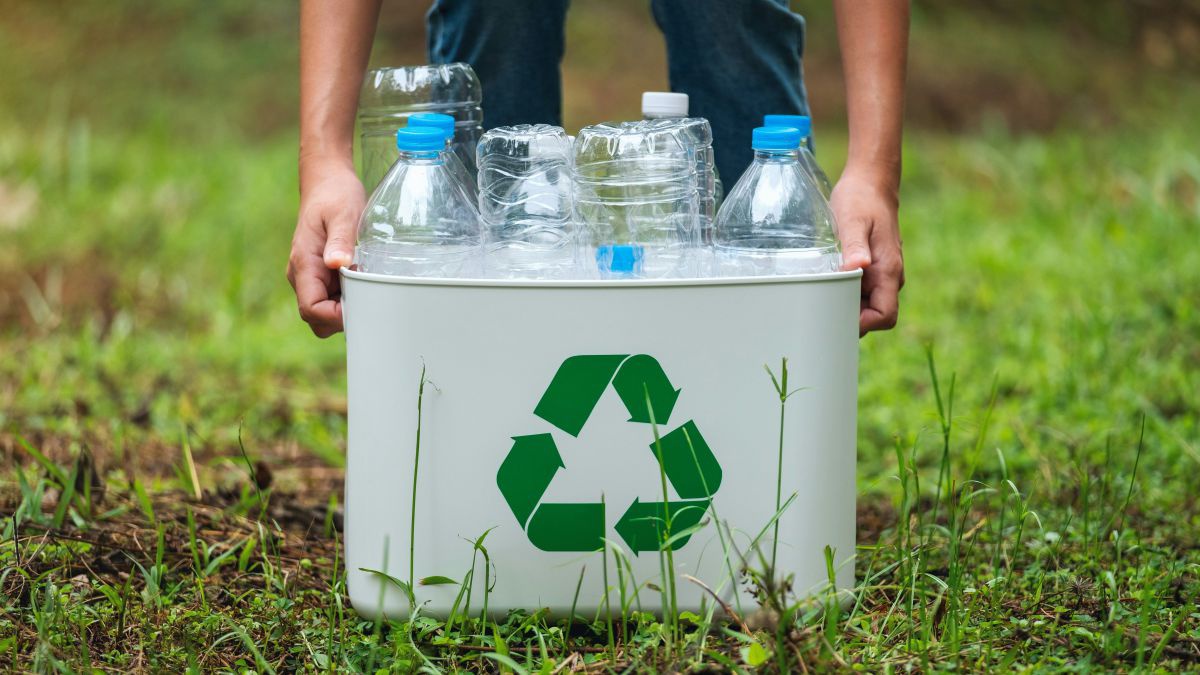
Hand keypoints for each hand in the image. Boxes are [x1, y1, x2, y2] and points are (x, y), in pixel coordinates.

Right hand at [287, 159, 365, 336]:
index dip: (336, 317)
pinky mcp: (320, 274)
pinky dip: (347, 298)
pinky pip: (331, 299)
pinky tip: (363, 280)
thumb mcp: (343, 214)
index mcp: (304, 264)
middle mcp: (302, 275)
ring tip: (366, 285)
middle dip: (341, 318)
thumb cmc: (335, 196)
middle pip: (316, 319)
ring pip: (324, 312)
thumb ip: (340, 240)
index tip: (361, 303)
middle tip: (368, 297)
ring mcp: (310, 276)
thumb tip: (337, 264)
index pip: (311, 309)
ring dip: (345, 308)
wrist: (327, 182)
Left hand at [830, 168, 903, 335]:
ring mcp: (881, 275)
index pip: (885, 316)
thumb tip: (857, 267)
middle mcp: (889, 277)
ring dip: (845, 305)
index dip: (864, 324)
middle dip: (850, 319)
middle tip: (819, 311)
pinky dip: (845, 293)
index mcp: (888, 270)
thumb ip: (855, 246)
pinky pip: (860, 292)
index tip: (837, 316)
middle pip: (874, 316)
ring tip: (819, 297)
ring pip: (866, 306)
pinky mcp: (872, 270)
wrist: (870, 184)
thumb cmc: (861, 200)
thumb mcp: (853, 221)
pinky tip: (825, 284)